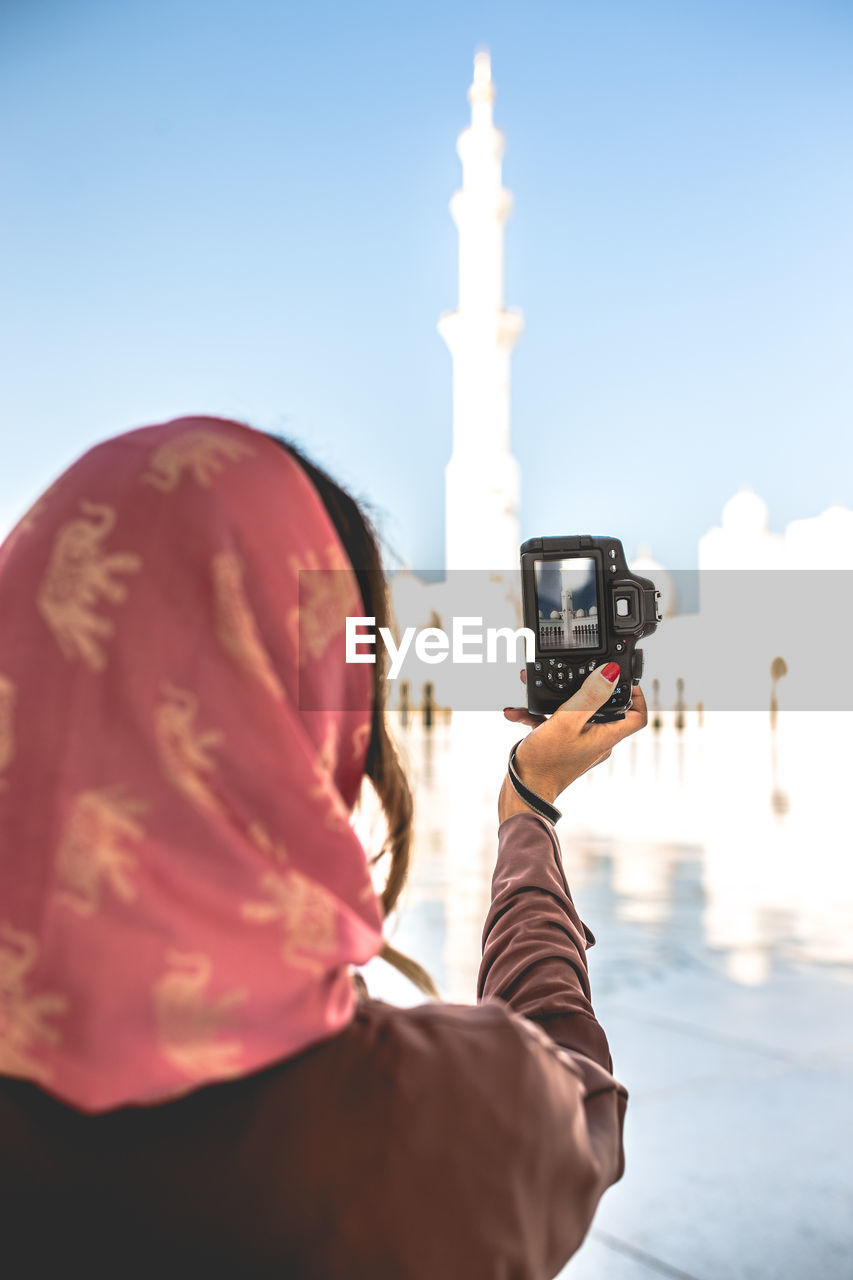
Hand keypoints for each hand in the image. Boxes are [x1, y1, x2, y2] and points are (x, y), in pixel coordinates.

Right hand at [498, 666, 647, 821]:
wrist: (523, 789)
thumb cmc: (545, 762)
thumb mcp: (567, 721)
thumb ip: (589, 695)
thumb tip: (610, 672)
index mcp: (606, 736)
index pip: (638, 715)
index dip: (636, 693)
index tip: (620, 677)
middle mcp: (597, 741)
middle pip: (604, 707)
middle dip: (584, 687)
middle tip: (573, 674)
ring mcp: (580, 743)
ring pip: (575, 712)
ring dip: (553, 700)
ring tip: (534, 691)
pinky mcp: (562, 746)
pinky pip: (557, 723)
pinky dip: (540, 715)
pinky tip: (518, 713)